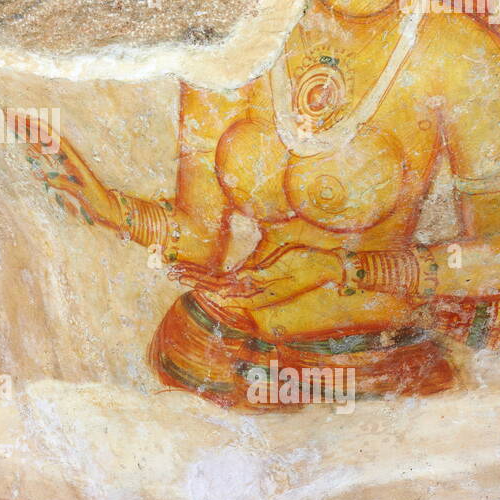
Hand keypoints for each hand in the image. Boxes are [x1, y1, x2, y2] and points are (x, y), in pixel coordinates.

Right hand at [9, 111, 119, 227]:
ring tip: (12, 121)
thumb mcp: (84, 193)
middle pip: (44, 134)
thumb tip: (48, 178)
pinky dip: (35, 144)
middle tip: (8, 114)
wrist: (110, 207)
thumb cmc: (98, 201)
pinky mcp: (65, 169)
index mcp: (72, 158)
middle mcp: (68, 156)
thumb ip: (68, 185)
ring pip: (43, 141)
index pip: (51, 137)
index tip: (21, 118)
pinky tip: (26, 142)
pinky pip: (46, 153)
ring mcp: (66, 161)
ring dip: (28, 131)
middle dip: (27, 124)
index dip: (36, 126)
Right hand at [171, 245, 343, 309]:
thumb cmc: (305, 250)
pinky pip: (234, 287)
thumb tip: (247, 211)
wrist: (329, 262)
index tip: (180, 266)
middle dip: (192, 277)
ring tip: (177, 274)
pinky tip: (201, 281)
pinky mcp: (262, 286)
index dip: (199, 272)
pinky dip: (214, 284)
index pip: (219, 276)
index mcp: (252, 275)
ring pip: (218, 288)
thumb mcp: (276, 238)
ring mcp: (256, 288)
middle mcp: (251, 285)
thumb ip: (258, 232)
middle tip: (170, 272)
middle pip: (213, 284)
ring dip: (197, 281)